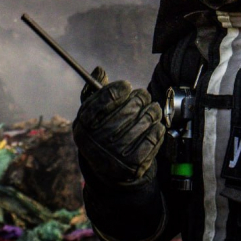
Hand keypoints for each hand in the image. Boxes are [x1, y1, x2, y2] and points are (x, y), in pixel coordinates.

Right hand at [73, 68, 165, 182]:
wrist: (108, 170)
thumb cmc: (101, 132)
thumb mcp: (93, 114)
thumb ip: (96, 91)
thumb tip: (99, 71)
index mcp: (83, 126)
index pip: (101, 101)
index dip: (117, 90)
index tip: (127, 85)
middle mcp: (96, 142)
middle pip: (126, 111)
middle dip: (139, 99)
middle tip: (144, 95)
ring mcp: (114, 155)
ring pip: (141, 123)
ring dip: (152, 112)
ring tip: (154, 108)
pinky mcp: (131, 166)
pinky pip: (150, 140)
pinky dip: (157, 129)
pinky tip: (157, 124)